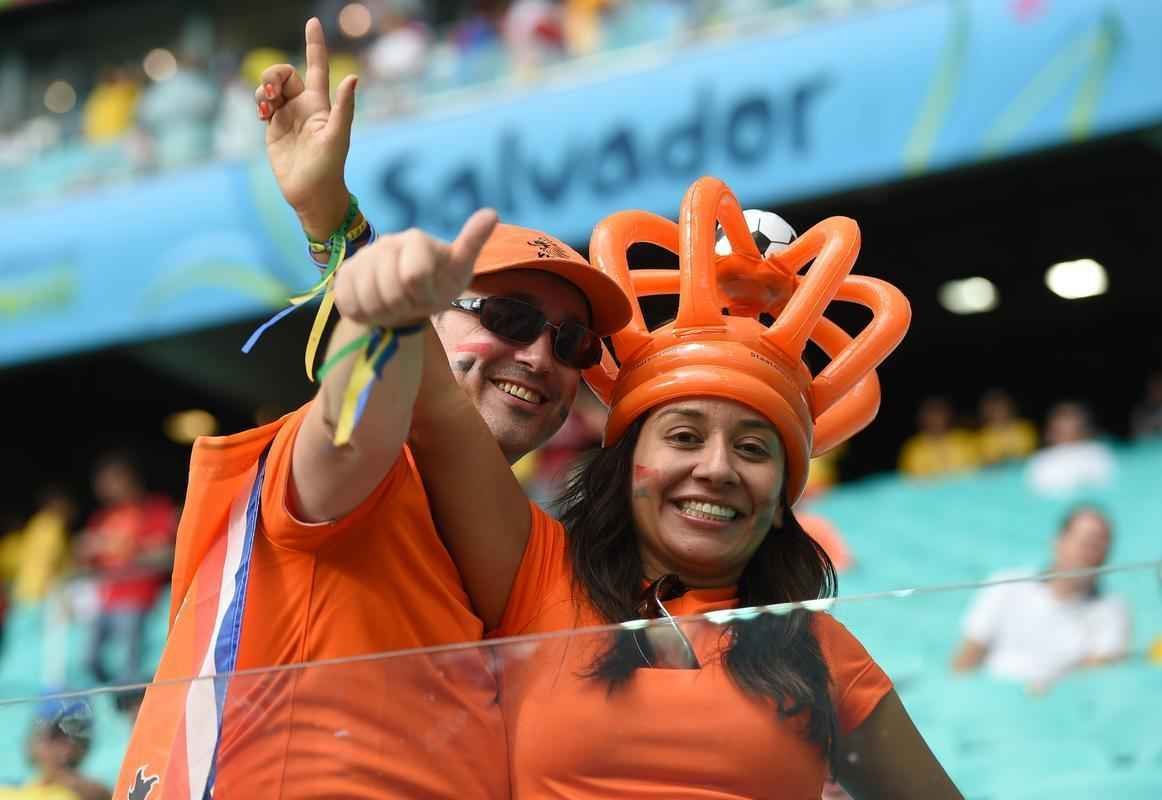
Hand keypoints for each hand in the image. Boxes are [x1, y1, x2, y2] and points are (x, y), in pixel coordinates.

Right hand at [257, 18, 355, 238]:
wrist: (311, 193)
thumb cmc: (330, 167)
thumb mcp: (338, 135)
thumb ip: (344, 106)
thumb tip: (353, 77)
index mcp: (320, 104)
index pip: (317, 66)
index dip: (315, 44)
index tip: (313, 21)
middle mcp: (304, 106)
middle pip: (285, 73)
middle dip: (274, 74)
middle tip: (271, 90)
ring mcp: (287, 116)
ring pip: (270, 87)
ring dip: (263, 88)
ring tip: (265, 106)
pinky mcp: (273, 129)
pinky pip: (262, 105)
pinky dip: (259, 102)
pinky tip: (262, 115)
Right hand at [333, 209, 497, 328]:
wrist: (409, 299)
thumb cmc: (438, 282)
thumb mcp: (459, 269)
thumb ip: (471, 242)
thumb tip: (492, 213)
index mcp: (415, 239)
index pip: (413, 275)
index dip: (421, 295)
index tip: (428, 295)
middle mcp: (386, 243)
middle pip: (389, 290)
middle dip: (404, 306)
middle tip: (411, 304)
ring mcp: (362, 258)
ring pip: (366, 298)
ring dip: (384, 312)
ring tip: (395, 307)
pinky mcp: (344, 274)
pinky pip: (348, 302)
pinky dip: (364, 314)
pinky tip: (376, 307)